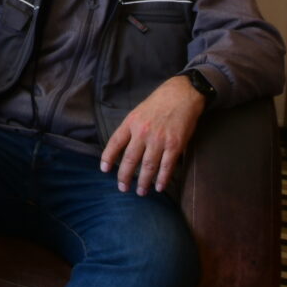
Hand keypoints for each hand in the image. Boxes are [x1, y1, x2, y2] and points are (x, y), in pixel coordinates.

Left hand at [98, 76, 206, 193]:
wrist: (182, 94)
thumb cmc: (159, 102)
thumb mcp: (138, 111)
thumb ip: (131, 129)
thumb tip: (122, 148)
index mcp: (131, 123)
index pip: (115, 143)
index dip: (108, 158)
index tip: (104, 170)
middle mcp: (143, 132)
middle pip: (130, 160)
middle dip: (125, 177)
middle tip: (123, 188)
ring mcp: (159, 140)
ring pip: (148, 166)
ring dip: (143, 182)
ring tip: (141, 192)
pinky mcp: (175, 145)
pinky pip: (166, 166)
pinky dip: (162, 179)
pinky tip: (158, 187)